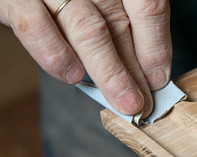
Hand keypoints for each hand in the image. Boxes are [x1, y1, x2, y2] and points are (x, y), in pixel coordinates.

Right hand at [0, 0, 171, 116]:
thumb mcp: (107, 5)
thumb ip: (128, 28)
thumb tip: (151, 74)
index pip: (147, 8)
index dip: (156, 47)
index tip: (159, 81)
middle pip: (118, 27)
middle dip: (135, 72)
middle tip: (145, 105)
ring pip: (88, 31)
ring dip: (110, 73)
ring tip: (125, 103)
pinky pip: (36, 26)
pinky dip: (56, 54)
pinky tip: (74, 77)